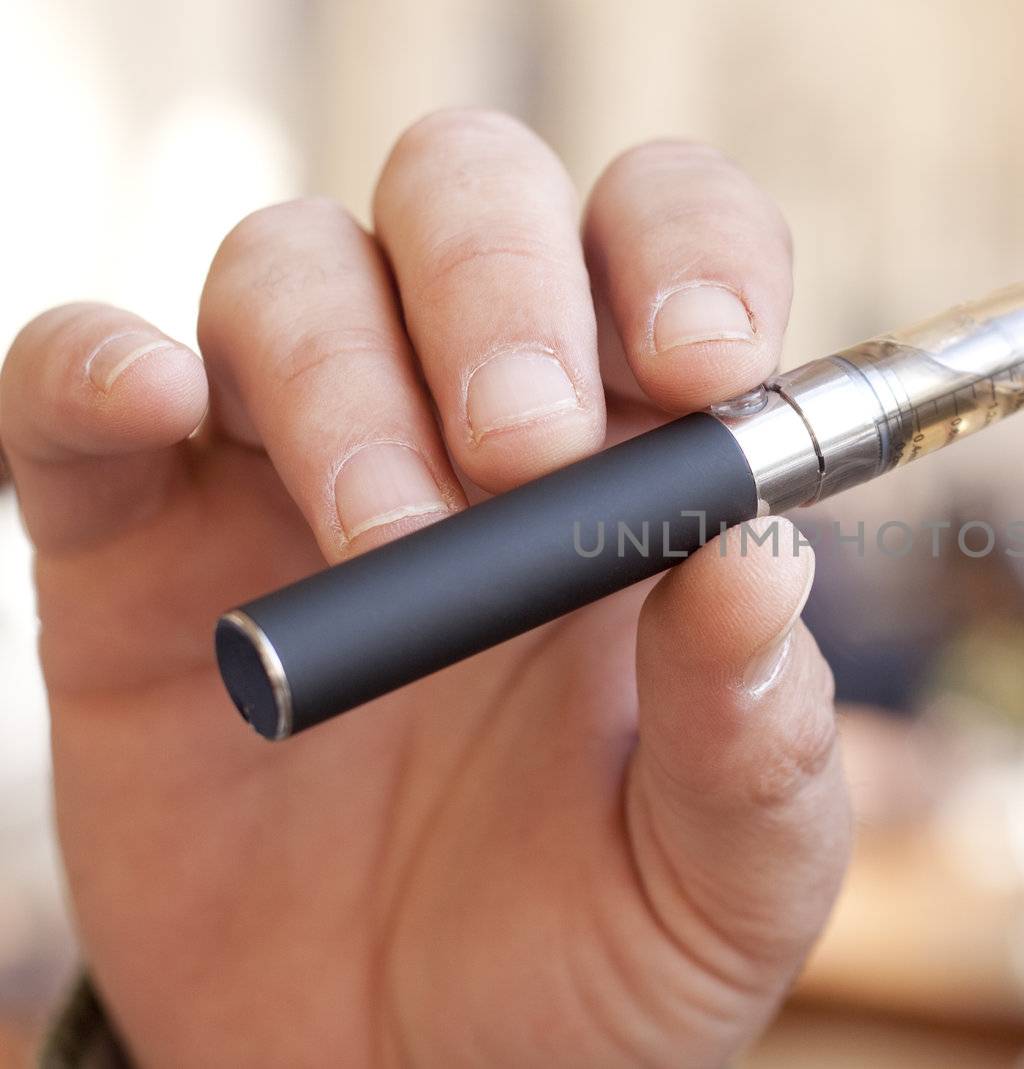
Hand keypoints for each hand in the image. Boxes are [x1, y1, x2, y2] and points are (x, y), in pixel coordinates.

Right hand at [2, 110, 848, 1067]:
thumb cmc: (596, 963)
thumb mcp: (725, 876)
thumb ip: (756, 728)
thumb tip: (760, 555)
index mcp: (640, 468)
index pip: (671, 247)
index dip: (689, 255)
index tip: (705, 366)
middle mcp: (470, 423)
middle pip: (473, 199)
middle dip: (503, 286)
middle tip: (525, 449)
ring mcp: (292, 468)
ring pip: (292, 268)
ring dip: (341, 369)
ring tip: (390, 540)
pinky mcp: (132, 546)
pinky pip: (77, 388)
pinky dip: (98, 368)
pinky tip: (152, 404)